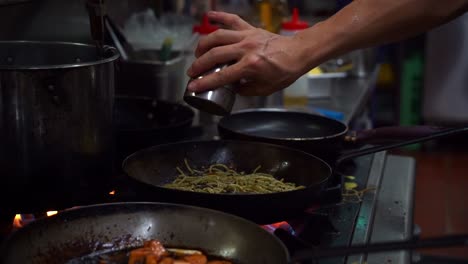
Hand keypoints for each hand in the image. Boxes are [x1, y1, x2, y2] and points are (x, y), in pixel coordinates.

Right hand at [186, 11, 307, 95]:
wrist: (298, 54)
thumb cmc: (284, 71)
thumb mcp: (264, 89)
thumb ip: (245, 90)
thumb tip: (230, 88)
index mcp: (251, 66)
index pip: (221, 76)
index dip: (204, 82)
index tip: (193, 86)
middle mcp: (247, 49)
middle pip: (215, 55)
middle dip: (199, 64)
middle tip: (192, 71)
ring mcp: (247, 37)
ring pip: (218, 36)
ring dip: (204, 44)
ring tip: (198, 53)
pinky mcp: (250, 29)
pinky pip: (232, 20)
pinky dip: (219, 16)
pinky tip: (209, 16)